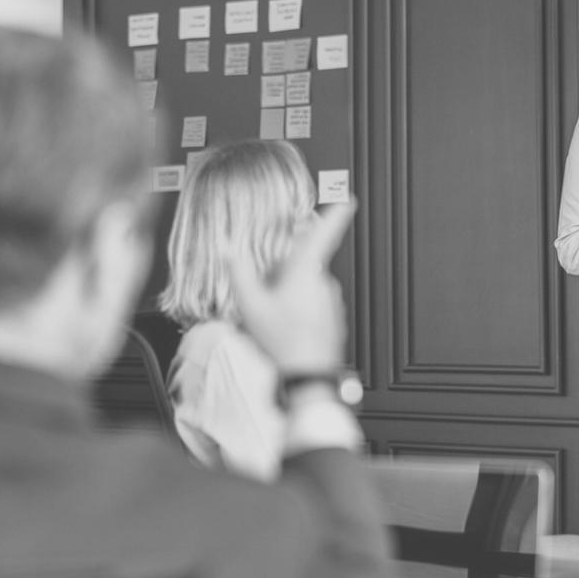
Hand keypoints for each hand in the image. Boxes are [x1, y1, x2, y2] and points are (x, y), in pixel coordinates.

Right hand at [230, 200, 355, 375]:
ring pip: (310, 287)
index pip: (326, 234)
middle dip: (288, 271)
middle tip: (268, 290)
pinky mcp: (333, 323)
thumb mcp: (250, 305)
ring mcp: (331, 304)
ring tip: (273, 316)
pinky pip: (315, 308)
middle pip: (307, 264)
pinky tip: (285, 328)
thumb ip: (240, 273)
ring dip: (293, 294)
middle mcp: (324, 284)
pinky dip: (301, 312)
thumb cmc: (282, 342)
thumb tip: (229, 250)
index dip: (338, 214)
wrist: (306, 377)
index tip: (349, 199)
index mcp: (306, 272)